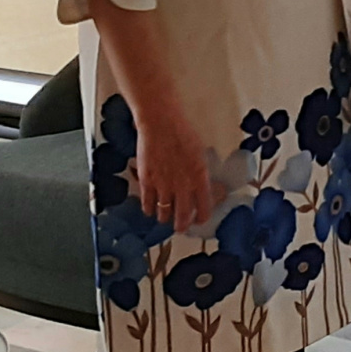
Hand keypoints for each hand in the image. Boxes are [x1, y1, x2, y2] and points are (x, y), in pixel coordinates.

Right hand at [132, 101, 212, 231]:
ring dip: (165, 218)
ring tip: (165, 219)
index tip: (200, 220)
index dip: (202, 216)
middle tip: (181, 228)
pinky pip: (147, 203)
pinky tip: (150, 210)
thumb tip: (201, 184)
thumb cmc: (182, 132)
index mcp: (199, 176)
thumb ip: (199, 171)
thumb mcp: (199, 152)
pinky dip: (149, 209)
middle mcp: (182, 185)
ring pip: (164, 212)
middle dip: (182, 224)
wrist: (160, 123)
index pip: (204, 205)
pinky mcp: (146, 181)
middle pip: (183, 214)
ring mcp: (163, 185)